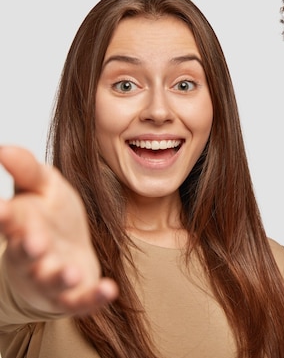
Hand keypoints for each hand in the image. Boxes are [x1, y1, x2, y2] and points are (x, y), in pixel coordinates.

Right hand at [0, 146, 117, 315]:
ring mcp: (51, 278)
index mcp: (20, 227)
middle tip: (36, 243)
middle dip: (30, 249)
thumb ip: (26, 170)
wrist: (63, 253)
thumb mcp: (41, 187)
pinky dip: (94, 297)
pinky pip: (81, 301)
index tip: (3, 208)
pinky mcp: (73, 296)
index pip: (9, 221)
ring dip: (60, 277)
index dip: (5, 215)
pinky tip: (109, 289)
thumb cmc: (49, 218)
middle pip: (27, 255)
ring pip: (51, 281)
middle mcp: (31, 256)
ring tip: (71, 273)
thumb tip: (4, 148)